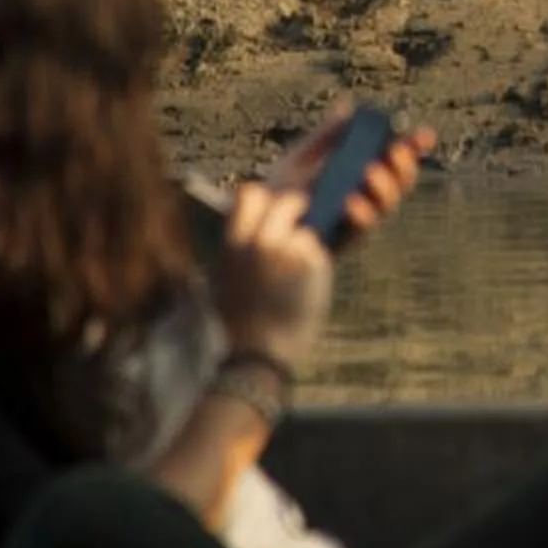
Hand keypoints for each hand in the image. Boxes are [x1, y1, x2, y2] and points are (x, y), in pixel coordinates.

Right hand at [209, 182, 333, 370]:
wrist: (257, 354)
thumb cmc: (241, 320)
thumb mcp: (227, 277)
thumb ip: (242, 247)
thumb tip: (259, 225)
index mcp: (234, 243)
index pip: (250, 193)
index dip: (264, 196)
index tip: (270, 206)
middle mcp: (261, 243)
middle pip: (288, 201)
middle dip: (297, 207)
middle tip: (303, 216)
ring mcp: (289, 252)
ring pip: (307, 230)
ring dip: (306, 244)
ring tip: (296, 270)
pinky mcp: (313, 265)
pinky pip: (319, 252)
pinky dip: (316, 265)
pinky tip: (306, 286)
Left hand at [261, 100, 435, 249]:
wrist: (255, 227)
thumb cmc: (280, 191)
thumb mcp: (300, 158)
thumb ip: (325, 137)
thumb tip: (348, 107)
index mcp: (363, 172)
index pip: (397, 157)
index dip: (414, 146)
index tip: (425, 134)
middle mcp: (368, 196)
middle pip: (401, 180)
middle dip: (404, 164)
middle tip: (395, 150)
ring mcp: (360, 219)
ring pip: (388, 204)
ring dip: (385, 186)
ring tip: (371, 171)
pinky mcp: (346, 240)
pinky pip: (362, 228)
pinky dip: (361, 212)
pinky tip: (351, 200)